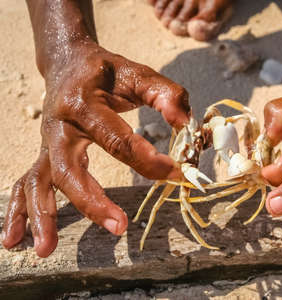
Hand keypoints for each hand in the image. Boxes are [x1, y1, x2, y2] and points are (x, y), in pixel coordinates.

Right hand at [1, 42, 189, 256]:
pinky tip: (14, 240)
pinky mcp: (44, 155)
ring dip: (43, 215)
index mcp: (83, 102)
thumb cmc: (107, 73)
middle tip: (119, 225)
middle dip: (92, 200)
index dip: (144, 159)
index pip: (115, 138)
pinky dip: (18, 212)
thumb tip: (184, 123)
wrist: (69, 64)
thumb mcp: (138, 74)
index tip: (172, 173)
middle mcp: (59, 125)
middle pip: (68, 168)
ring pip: (40, 181)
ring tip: (46, 249)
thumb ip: (165, 94)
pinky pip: (25, 184)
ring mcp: (47, 143)